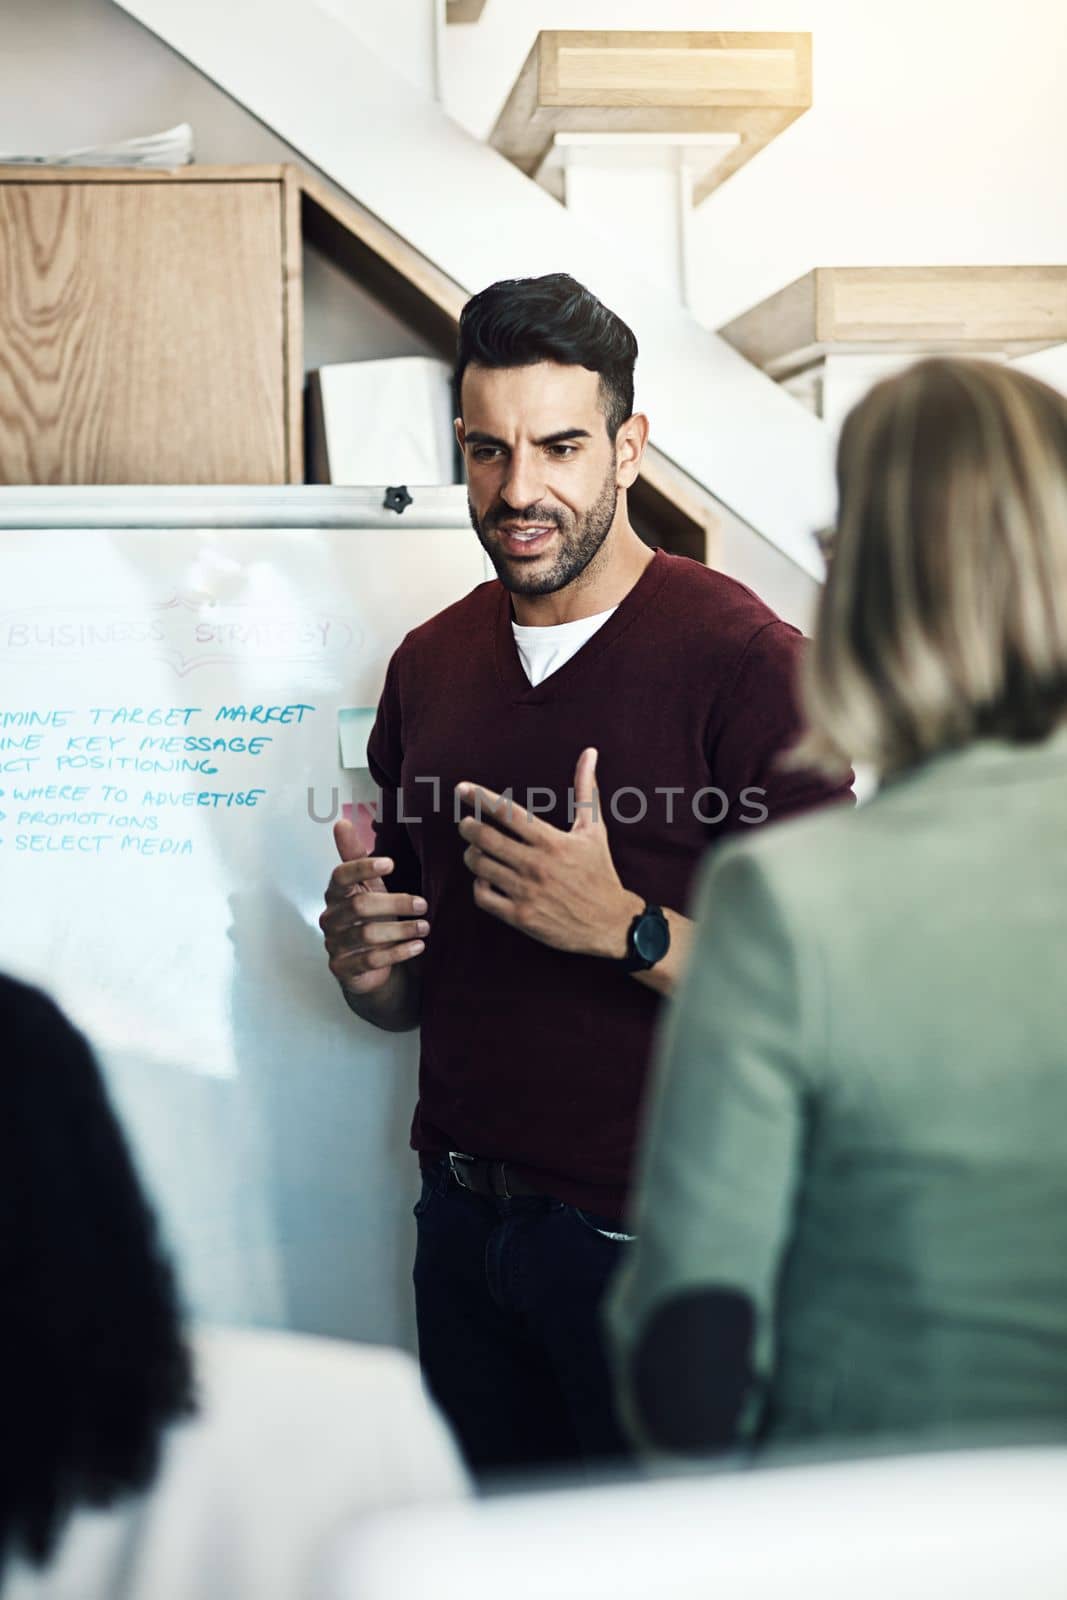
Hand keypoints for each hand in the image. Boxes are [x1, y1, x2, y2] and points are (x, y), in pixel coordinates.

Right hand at [320, 819, 429, 995]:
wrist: (369, 966)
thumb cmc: (372, 919)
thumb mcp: (370, 887)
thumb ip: (356, 857)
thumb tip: (341, 822)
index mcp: (335, 893)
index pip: (340, 875)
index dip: (363, 868)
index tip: (392, 863)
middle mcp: (330, 918)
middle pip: (359, 906)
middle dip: (395, 903)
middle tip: (423, 904)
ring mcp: (334, 945)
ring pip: (367, 935)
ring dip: (401, 930)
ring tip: (425, 927)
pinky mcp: (343, 969)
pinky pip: (370, 960)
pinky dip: (398, 953)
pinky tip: (418, 947)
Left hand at [456, 747, 640, 958]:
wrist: (610, 923)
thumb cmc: (600, 872)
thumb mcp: (594, 830)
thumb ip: (586, 790)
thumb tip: (589, 753)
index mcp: (552, 841)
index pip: (507, 813)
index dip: (480, 798)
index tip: (462, 788)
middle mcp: (537, 865)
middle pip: (485, 838)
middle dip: (467, 826)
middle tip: (465, 822)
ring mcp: (527, 892)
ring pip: (480, 866)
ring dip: (471, 853)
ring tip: (475, 849)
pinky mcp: (520, 917)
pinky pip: (482, 897)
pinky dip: (478, 884)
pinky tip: (485, 877)